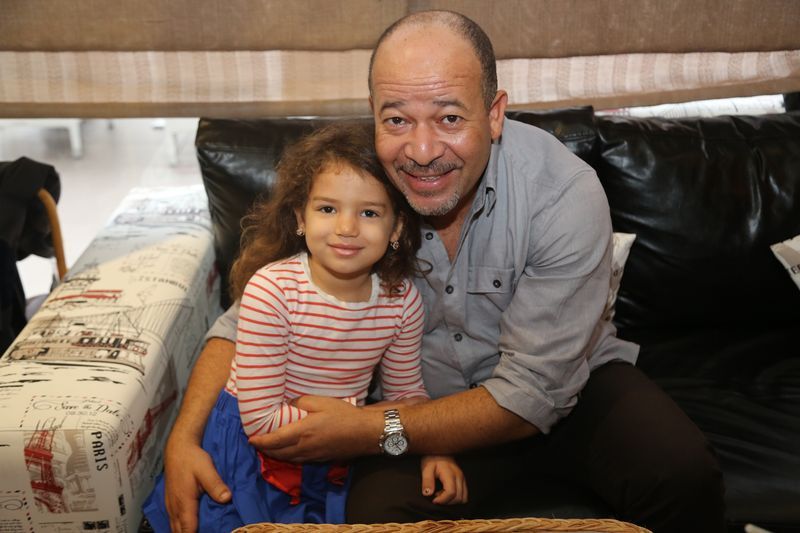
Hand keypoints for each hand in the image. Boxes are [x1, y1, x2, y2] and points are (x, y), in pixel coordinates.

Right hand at [163, 435, 230, 532]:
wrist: (178, 449)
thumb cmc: (192, 459)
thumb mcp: (207, 469)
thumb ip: (215, 484)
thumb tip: (227, 498)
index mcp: (184, 502)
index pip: (188, 528)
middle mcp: (175, 507)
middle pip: (179, 531)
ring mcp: (171, 505)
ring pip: (174, 527)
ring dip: (183, 532)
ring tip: (197, 532)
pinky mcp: (170, 502)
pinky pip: (173, 521)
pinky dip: (179, 527)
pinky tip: (187, 528)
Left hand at [249, 395, 378, 462]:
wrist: (365, 433)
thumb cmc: (344, 415)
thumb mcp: (321, 402)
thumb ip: (300, 403)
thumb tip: (288, 405)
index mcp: (302, 432)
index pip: (275, 440)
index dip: (260, 441)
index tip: (251, 439)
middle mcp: (304, 447)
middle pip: (278, 453)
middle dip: (264, 449)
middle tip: (256, 443)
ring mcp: (312, 455)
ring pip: (287, 459)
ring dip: (275, 454)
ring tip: (268, 447)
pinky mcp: (320, 459)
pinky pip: (298, 460)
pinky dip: (288, 456)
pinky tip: (288, 451)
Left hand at [421, 455, 467, 504]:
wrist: (439, 450)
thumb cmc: (432, 459)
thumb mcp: (426, 468)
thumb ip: (427, 481)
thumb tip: (427, 494)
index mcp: (450, 473)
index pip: (451, 492)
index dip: (442, 500)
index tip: (433, 500)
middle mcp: (459, 476)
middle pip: (458, 497)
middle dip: (447, 502)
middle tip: (436, 497)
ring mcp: (462, 478)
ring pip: (463, 498)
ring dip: (453, 501)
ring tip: (441, 495)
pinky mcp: (463, 480)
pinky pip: (464, 494)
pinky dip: (457, 498)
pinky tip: (447, 493)